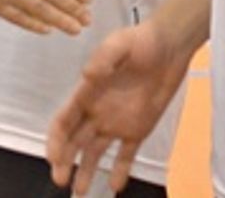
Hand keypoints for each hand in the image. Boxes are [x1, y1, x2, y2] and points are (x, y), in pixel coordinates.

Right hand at [47, 19, 191, 194]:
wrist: (170, 46)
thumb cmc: (141, 41)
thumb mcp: (119, 43)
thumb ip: (103, 58)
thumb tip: (87, 75)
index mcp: (87, 94)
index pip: (64, 121)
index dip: (56, 140)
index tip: (54, 157)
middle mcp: (97, 112)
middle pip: (74, 141)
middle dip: (64, 161)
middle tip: (61, 180)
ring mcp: (116, 122)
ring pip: (95, 152)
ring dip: (86, 171)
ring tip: (81, 192)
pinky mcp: (138, 128)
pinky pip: (126, 155)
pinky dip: (120, 171)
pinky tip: (114, 186)